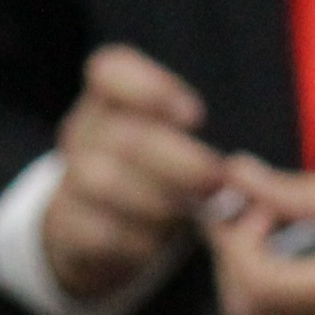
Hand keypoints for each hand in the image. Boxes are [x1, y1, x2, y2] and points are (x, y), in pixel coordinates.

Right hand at [44, 44, 225, 305]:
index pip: (111, 71)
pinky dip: (137, 240)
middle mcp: (85, 134)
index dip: (149, 88)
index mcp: (111, 102)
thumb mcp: (173, 147)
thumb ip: (197, 143)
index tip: (195, 116)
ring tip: (189, 214)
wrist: (95, 232)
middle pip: (121, 135)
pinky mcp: (68, 228)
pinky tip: (157, 243)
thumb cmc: (155, 178)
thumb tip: (245, 173)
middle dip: (177, 160)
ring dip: (158, 201)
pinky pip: (101, 232)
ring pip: (103, 182)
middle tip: (216, 179)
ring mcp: (71, 180)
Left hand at [204, 156, 314, 314]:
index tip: (247, 201)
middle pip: (247, 312)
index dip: (235, 243)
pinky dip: (267, 287)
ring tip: (270, 227)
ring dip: (246, 273)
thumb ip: (290, 191)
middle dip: (233, 259)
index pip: (260, 285)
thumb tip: (231, 173)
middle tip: (253, 211)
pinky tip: (285, 250)